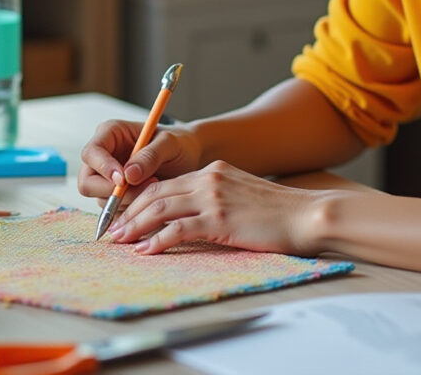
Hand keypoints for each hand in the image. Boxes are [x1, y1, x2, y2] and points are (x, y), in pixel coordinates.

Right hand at [77, 118, 202, 201]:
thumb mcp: (169, 143)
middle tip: (143, 190)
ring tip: (154, 189)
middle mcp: (103, 157)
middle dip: (111, 192)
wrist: (190, 157)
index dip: (102, 168)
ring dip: (127, 201)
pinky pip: (114, 212)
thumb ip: (150, 156)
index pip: (91, 153)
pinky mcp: (116, 196)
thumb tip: (128, 176)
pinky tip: (151, 201)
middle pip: (87, 182)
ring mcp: (107, 179)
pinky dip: (132, 212)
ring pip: (102, 200)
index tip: (123, 180)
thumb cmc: (178, 143)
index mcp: (110, 134)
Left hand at [107, 160, 328, 254]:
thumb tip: (192, 219)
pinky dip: (157, 240)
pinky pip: (178, 229)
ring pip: (160, 208)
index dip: (140, 201)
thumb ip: (217, 200)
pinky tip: (145, 250)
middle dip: (129, 212)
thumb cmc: (280, 213)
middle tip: (113, 230)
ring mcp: (213, 197)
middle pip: (156, 193)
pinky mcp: (219, 218)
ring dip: (135, 225)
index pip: (166, 184)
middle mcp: (208, 179)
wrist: (307, 215)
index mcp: (213, 172)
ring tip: (120, 241)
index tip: (125, 216)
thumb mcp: (242, 196)